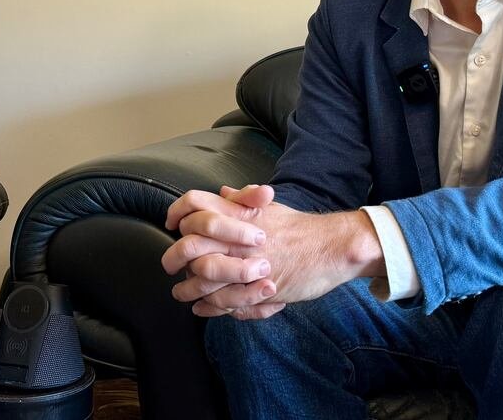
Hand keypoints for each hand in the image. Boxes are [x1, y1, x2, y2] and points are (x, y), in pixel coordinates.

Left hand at [163, 185, 383, 318]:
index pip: (196, 204)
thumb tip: (223, 193)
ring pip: (203, 276)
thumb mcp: (270, 208)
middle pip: (191, 242)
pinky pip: (223, 301)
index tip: (171, 224)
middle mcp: (237, 235)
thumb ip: (243, 202)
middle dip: (175, 256)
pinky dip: (208, 307)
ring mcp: (246, 262)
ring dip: (187, 288)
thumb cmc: (301, 228)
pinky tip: (202, 308)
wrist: (331, 247)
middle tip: (170, 265)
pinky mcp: (256, 288)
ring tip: (181, 293)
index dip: (178, 212)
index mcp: (239, 212)